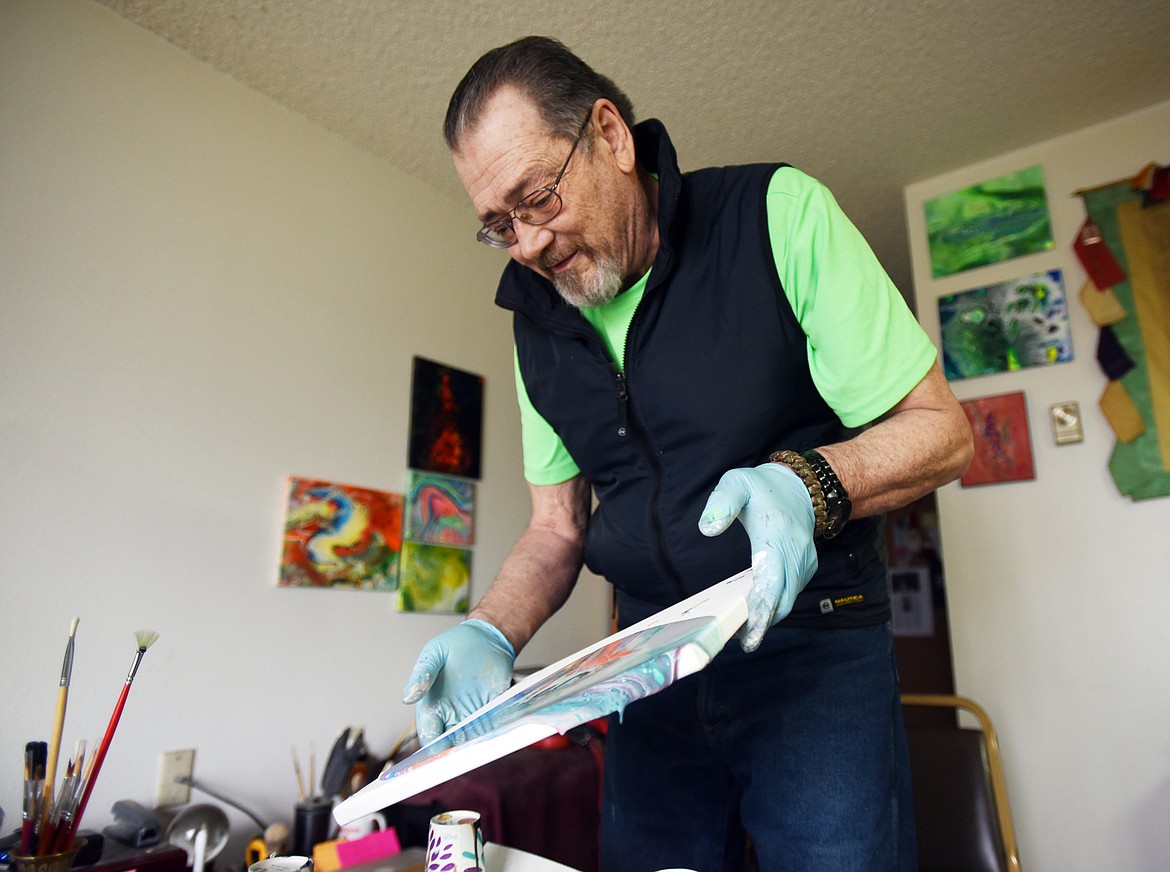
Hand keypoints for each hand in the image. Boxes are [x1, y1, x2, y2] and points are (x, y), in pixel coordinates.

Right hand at [401, 619, 515, 744]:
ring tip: (477, 748)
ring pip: (471, 739)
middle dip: (453, 755)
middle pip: (450, 744)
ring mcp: (473, 712)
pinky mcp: (493, 708)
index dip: (431, 750)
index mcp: (432, 705)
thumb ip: (422, 674)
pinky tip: (495, 736)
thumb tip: (407, 697)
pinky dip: (494, 733)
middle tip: (459, 757)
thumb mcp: (434, 653)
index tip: (435, 756)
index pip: (429, 735)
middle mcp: (452, 713)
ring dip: (474, 746)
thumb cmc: (456, 643)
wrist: (486, 636)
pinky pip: (492, 726)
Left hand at [698, 462, 818, 651]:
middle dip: (763, 623)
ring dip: (769, 616)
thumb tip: (707, 529)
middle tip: (740, 641)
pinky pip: (792, 592)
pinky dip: (776, 605)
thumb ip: (721, 503)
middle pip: (783, 600)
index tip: (749, 635)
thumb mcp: (736, 482)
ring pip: (788, 599)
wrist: (799, 486)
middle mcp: (796, 553)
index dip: (761, 611)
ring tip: (743, 631)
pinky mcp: (806, 567)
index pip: (772, 583)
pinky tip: (757, 613)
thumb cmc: (761, 487)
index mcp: (777, 537)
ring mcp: (805, 562)